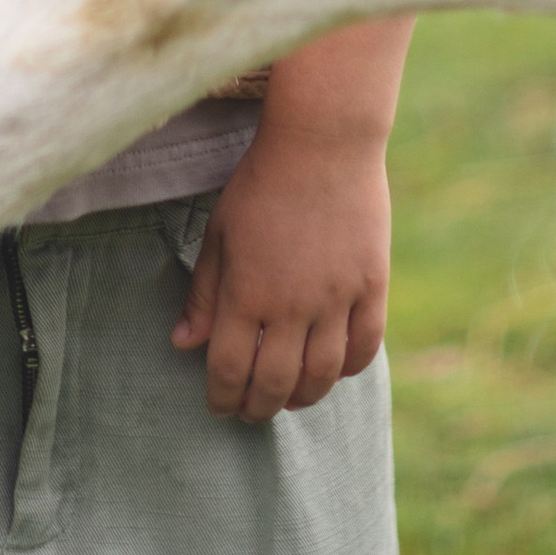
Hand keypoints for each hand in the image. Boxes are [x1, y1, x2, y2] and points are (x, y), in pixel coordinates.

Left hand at [172, 116, 392, 420]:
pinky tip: (333, 370)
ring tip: (290, 399)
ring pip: (322, 375)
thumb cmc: (262, 183)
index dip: (222, 397)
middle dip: (258, 407)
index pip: (231, 369)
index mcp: (248, 291)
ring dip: (303, 397)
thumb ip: (204, 293)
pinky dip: (348, 368)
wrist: (324, 142)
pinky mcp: (372, 285)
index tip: (219, 405)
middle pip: (276, 383)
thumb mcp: (220, 233)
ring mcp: (337, 297)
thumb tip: (183, 344)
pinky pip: (365, 346)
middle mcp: (293, 304)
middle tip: (250, 412)